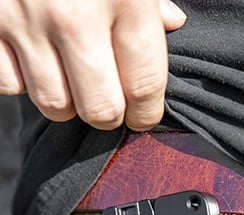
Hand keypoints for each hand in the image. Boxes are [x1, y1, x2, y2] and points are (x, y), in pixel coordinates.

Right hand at [0, 0, 185, 130]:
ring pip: (54, 105)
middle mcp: (75, 15)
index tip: (143, 116)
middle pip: (101, 108)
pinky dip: (24, 82)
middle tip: (111, 104)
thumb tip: (173, 24)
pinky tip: (36, 62)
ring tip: (74, 83)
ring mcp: (25, 18)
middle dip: (110, 115)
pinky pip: (9, 84)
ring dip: (69, 104)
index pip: (144, 86)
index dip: (147, 113)